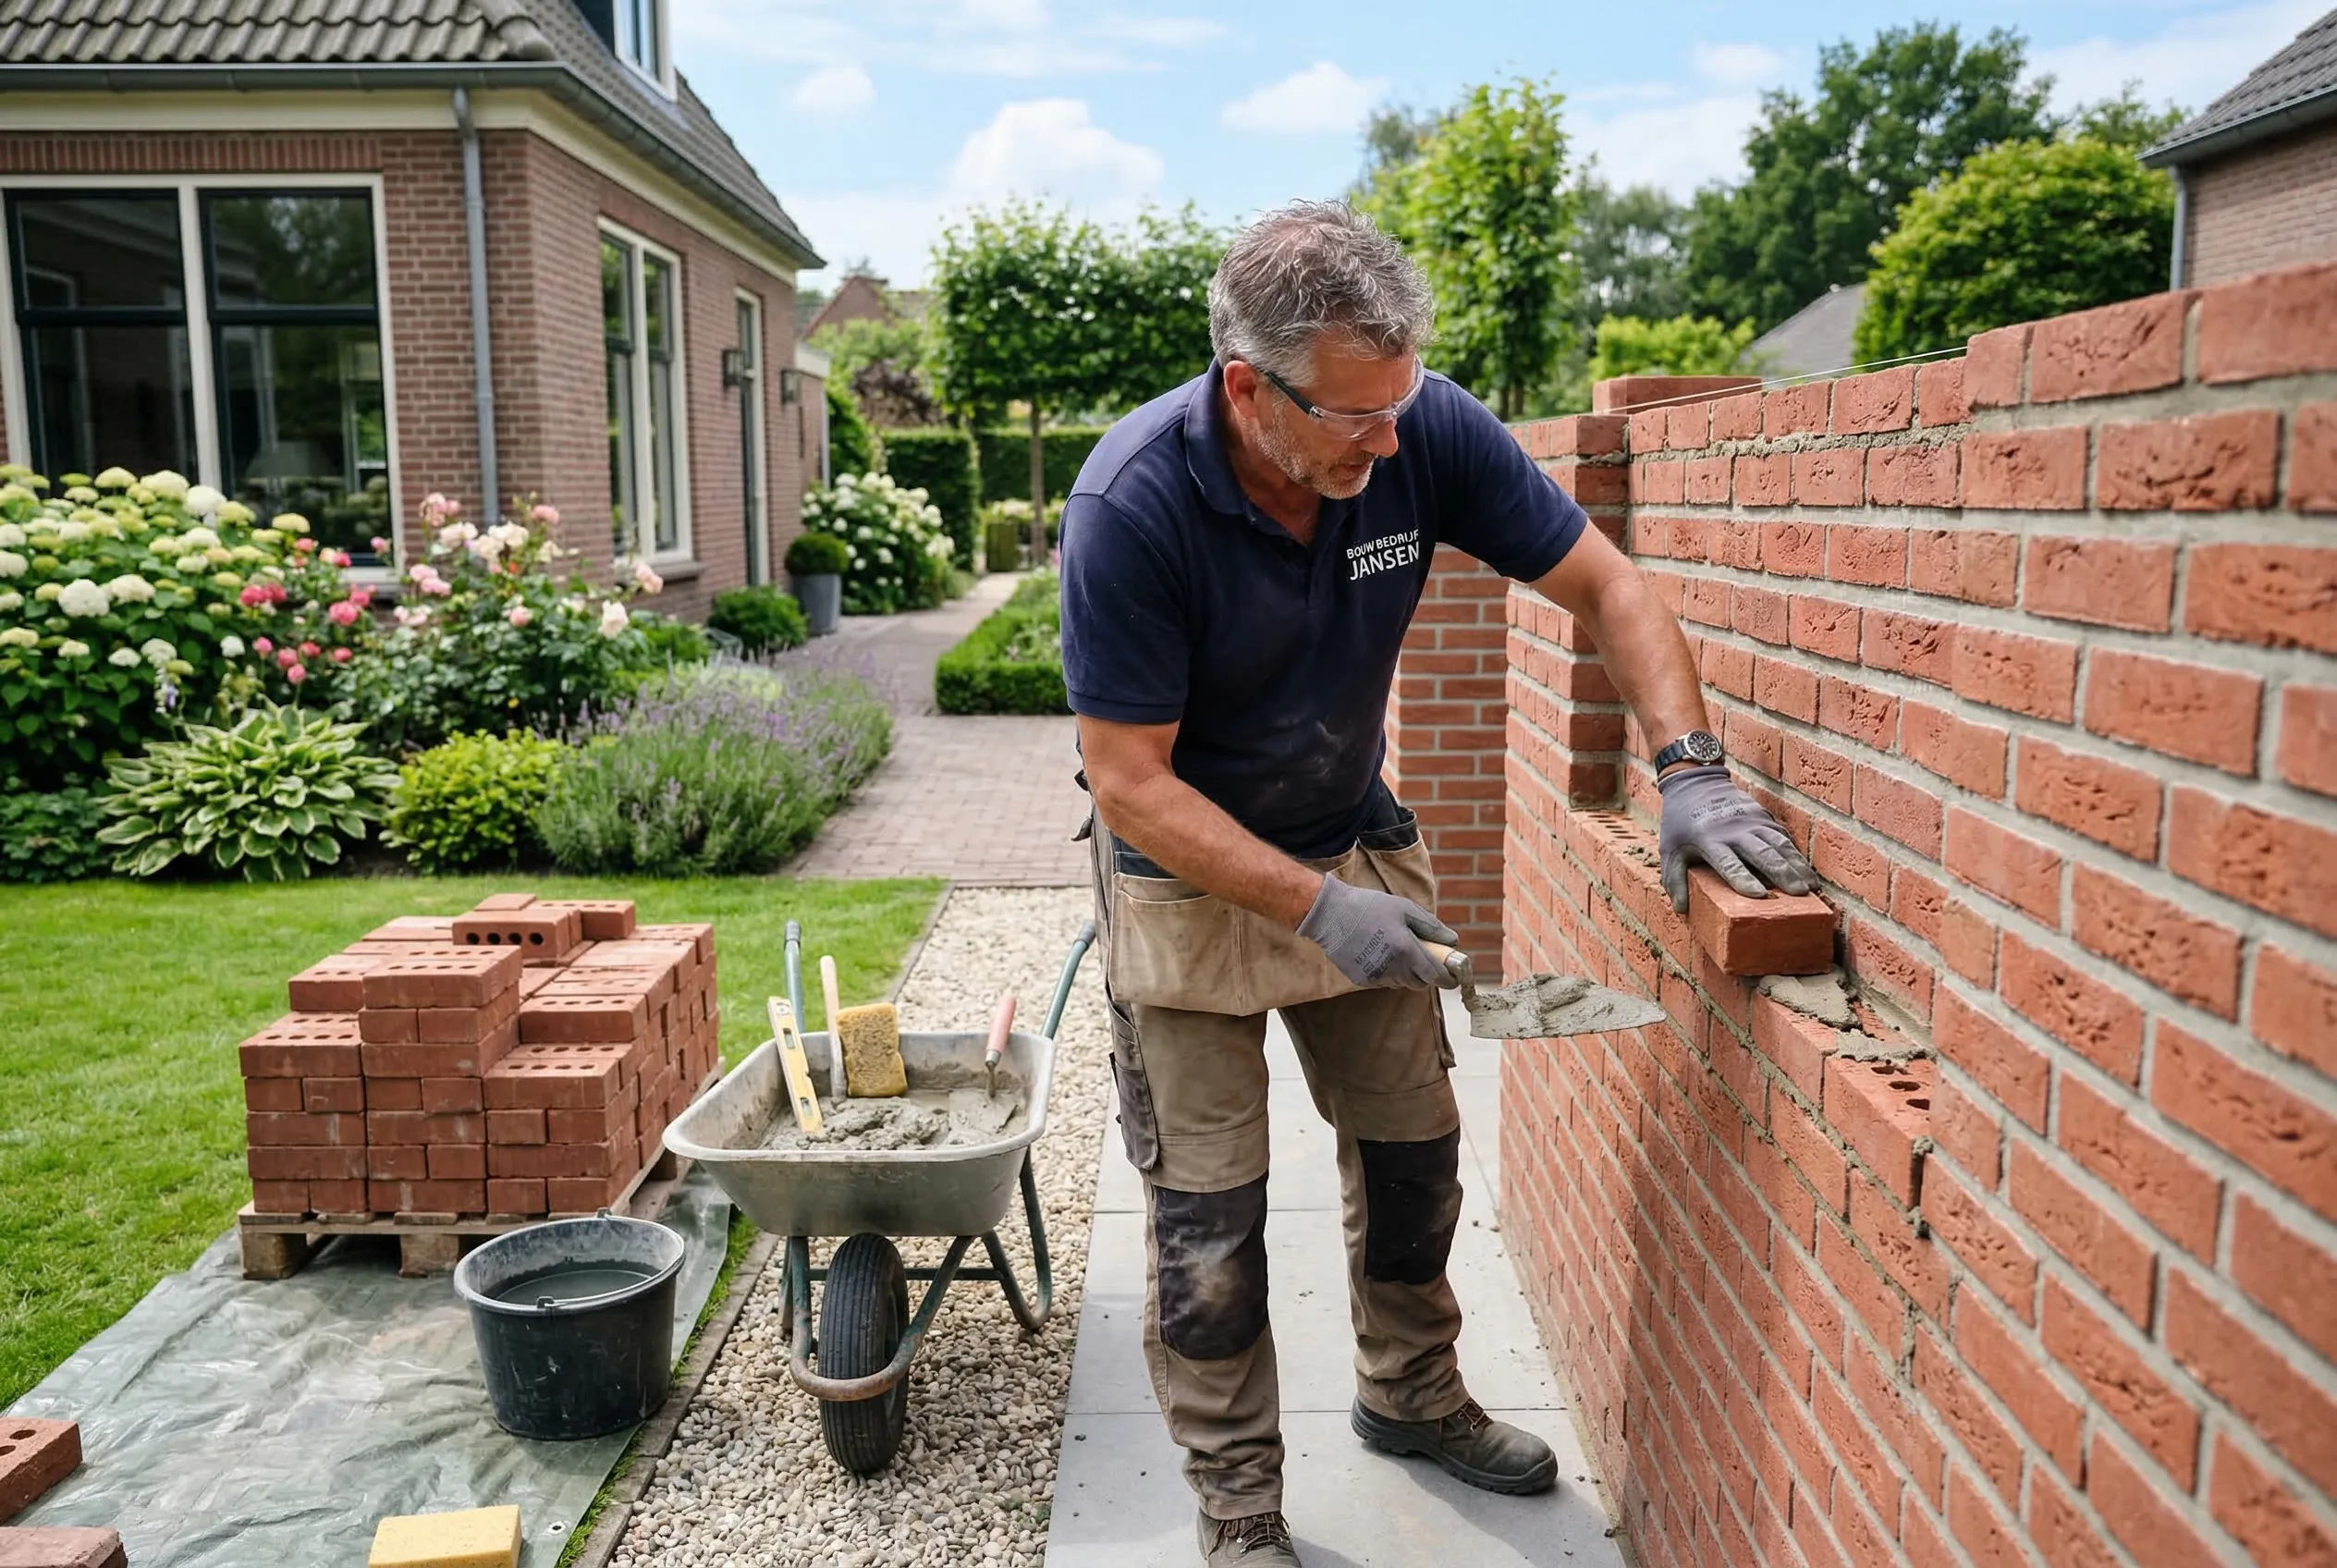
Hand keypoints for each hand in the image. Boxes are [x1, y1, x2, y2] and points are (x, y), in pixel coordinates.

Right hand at [1297, 875, 1456, 988]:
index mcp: (1406, 950)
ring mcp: (1376, 977)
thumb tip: (1453, 941)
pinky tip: (1376, 952)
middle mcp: (1393, 969)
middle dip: (1424, 972)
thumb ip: (1431, 927)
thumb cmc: (1370, 907)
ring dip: (1404, 972)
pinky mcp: (1362, 980)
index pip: (1436, 976)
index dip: (1448, 978)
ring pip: (1401, 983)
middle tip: (1418, 953)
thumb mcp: (1405, 908)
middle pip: (1419, 983)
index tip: (1452, 973)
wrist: (1330, 914)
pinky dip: (1386, 971)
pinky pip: (1383, 981)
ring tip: (1393, 948)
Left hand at [1658, 765, 1817, 913]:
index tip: (1759, 895)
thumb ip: (1674, 879)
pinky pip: (1783, 835)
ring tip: (1811, 887)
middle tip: (1800, 895)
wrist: (1694, 783)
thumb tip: (1682, 910)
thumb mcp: (1669, 848)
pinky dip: (1796, 853)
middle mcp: (1734, 830)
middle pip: (1763, 853)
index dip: (1744, 879)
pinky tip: (1806, 871)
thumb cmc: (1680, 822)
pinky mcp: (1763, 816)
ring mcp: (1752, 820)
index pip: (1729, 863)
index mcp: (1709, 840)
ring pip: (1779, 843)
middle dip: (1783, 874)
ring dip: (1797, 865)